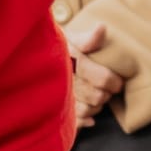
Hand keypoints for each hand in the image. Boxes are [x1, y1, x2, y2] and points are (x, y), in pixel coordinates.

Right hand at [63, 15, 123, 129]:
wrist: (33, 58)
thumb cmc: (55, 47)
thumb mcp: (69, 38)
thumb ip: (87, 38)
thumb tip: (102, 28)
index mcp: (70, 62)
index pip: (102, 79)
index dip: (113, 82)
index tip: (117, 80)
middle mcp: (63, 82)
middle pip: (97, 97)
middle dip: (106, 93)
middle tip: (106, 88)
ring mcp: (58, 97)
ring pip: (88, 110)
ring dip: (96, 106)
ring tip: (95, 97)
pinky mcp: (55, 111)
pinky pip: (75, 121)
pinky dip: (85, 120)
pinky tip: (90, 116)